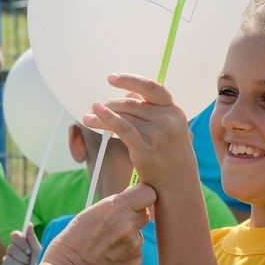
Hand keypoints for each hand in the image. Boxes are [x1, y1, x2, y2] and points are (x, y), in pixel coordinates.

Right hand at [0, 224, 40, 264]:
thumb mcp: (38, 254)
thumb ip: (32, 240)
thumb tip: (29, 224)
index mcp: (21, 245)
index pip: (14, 235)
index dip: (20, 242)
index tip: (29, 251)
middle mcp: (12, 252)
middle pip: (10, 247)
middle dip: (21, 257)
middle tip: (28, 262)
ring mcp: (7, 262)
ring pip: (7, 259)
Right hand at [43, 182, 154, 264]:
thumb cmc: (73, 242)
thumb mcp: (90, 214)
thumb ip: (115, 204)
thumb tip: (132, 194)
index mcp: (117, 208)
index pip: (148, 193)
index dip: (142, 196)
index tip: (135, 200)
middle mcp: (129, 226)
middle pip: (144, 215)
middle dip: (133, 218)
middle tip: (114, 227)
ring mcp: (134, 247)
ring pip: (138, 236)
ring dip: (128, 239)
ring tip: (105, 248)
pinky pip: (136, 254)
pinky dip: (126, 256)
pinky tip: (108, 260)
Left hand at [82, 73, 197, 192]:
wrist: (177, 185)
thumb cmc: (169, 156)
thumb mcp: (167, 129)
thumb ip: (151, 111)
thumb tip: (129, 94)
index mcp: (174, 110)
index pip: (151, 87)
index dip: (130, 80)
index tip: (110, 78)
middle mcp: (168, 119)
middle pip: (131, 104)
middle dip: (110, 105)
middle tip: (95, 108)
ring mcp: (158, 133)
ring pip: (123, 115)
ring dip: (102, 115)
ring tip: (87, 118)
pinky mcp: (146, 148)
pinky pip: (122, 128)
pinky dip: (105, 120)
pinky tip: (92, 117)